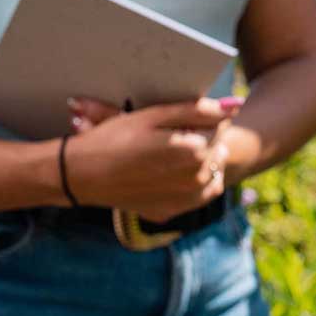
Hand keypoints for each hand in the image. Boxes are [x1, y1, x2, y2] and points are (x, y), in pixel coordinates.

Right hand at [62, 97, 239, 221]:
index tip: (179, 119)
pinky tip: (176, 171)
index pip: (220, 127)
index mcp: (194, 150)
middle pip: (217, 150)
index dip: (202, 120)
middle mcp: (196, 178)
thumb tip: (236, 105)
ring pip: (213, 173)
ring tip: (172, 152)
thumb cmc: (114, 139)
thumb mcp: (154, 115)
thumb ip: (198, 110)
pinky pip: (202, 194)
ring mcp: (186, 199)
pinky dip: (197, 182)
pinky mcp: (173, 211)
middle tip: (170, 135)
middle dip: (203, 140)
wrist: (80, 175)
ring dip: (202, 161)